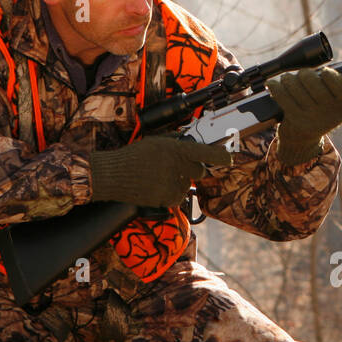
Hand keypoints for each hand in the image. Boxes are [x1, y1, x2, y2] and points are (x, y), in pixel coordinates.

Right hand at [89, 134, 233, 207]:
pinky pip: (179, 197)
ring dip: (179, 183)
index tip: (228, 158)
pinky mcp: (167, 199)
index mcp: (174, 149)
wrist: (113, 175)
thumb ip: (175, 142)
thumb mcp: (155, 141)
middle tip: (176, 168)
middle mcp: (176, 166)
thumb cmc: (133, 156)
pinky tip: (156, 187)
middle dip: (192, 170)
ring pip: (188, 186)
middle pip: (199, 171)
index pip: (204, 153)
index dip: (219, 156)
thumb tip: (192, 141)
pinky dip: (171, 194)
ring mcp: (172, 184)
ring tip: (159, 178)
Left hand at [266, 66, 341, 166]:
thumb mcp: (332, 102)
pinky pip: (282, 96)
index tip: (323, 73)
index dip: (328, 73)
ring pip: (294, 85)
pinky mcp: (296, 120)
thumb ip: (330, 85)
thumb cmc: (317, 111)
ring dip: (287, 79)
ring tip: (287, 81)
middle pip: (312, 80)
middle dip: (303, 73)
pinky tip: (272, 85)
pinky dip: (275, 87)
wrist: (302, 139)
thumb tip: (313, 64)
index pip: (339, 82)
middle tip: (302, 76)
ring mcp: (313, 118)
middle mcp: (331, 113)